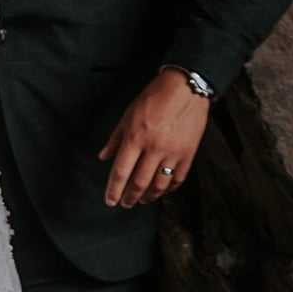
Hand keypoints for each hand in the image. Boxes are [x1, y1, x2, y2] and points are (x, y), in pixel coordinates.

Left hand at [99, 69, 210, 207]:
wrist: (186, 87)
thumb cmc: (156, 97)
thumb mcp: (129, 114)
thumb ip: (116, 138)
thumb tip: (104, 156)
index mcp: (136, 138)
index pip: (121, 172)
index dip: (113, 190)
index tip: (110, 200)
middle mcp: (154, 148)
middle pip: (139, 183)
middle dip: (130, 197)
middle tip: (125, 204)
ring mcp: (173, 153)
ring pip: (159, 185)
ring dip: (149, 197)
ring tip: (142, 200)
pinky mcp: (188, 153)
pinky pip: (178, 179)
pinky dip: (169, 188)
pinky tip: (163, 190)